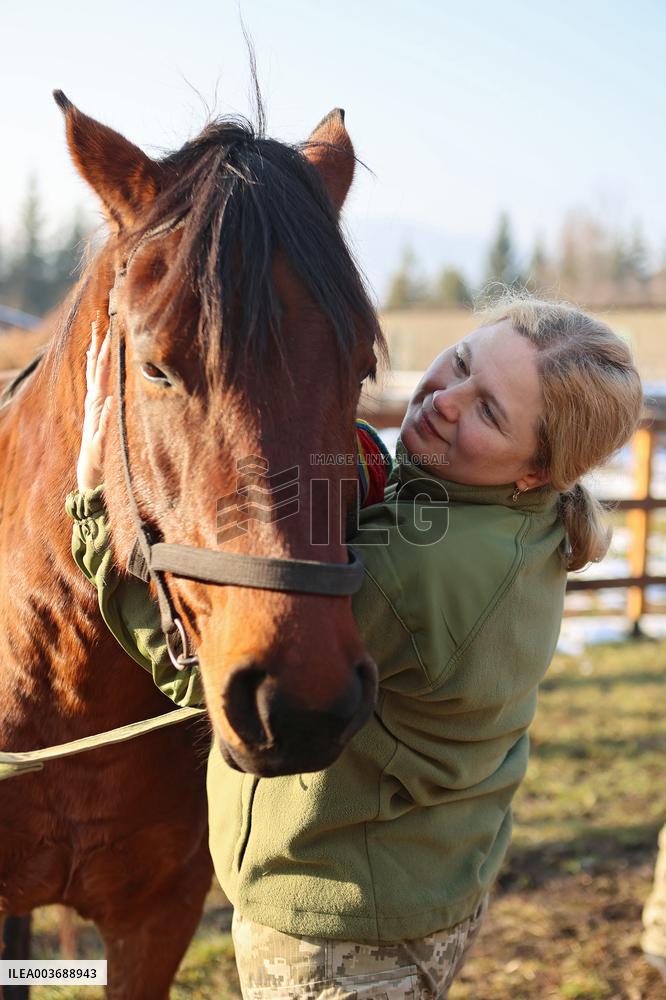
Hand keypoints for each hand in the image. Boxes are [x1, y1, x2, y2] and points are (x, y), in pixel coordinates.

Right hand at [76, 313, 112, 490]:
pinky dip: (106, 410)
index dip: (103, 345)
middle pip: (97, 369)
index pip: (102, 366)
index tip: (106, 322)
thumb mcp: (110, 416)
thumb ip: (112, 399)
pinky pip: (103, 420)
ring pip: (97, 387)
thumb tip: (117, 380)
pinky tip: (109, 399)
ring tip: (101, 347)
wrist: (92, 468)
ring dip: (99, 367)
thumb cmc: (105, 442)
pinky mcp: (98, 435)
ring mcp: (96, 416)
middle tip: (100, 321)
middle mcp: (95, 402)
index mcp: (99, 396)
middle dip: (99, 345)